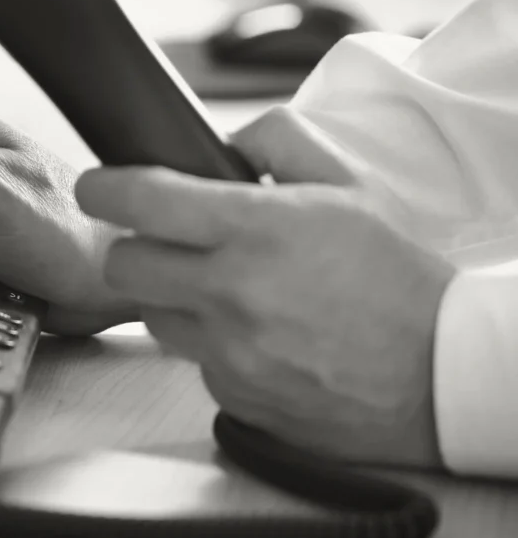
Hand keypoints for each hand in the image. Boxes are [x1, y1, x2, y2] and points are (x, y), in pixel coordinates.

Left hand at [75, 106, 457, 468]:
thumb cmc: (396, 276)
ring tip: (219, 290)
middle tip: (164, 242)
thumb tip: (224, 140)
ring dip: (169, 297)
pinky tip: (253, 335)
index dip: (103, 187)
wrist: (441, 373)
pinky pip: (191, 361)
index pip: (140, 200)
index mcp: (256, 229)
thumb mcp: (349, 183)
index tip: (96, 185)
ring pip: (151, 315)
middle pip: (123, 265)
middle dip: (133, 247)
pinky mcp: (234, 397)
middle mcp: (232, 292)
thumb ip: (279, 140)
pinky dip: (208, 344)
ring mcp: (229, 352)